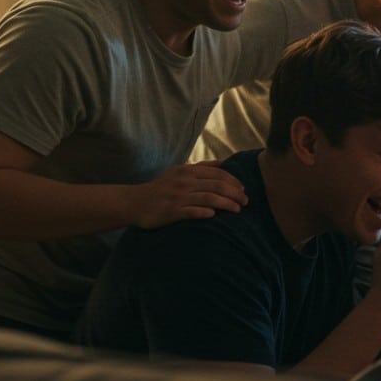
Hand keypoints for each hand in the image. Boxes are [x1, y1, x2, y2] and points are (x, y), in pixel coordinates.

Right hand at [129, 161, 246, 228]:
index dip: (234, 181)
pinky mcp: (171, 212)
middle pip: (217, 185)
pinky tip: (215, 216)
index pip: (218, 173)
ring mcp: (178, 197)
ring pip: (209, 198)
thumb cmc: (161, 188)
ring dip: (227, 204)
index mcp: (187, 171)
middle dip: (235, 193)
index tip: (243, 189)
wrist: (135, 202)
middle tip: (246, 201)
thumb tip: (224, 164)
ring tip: (238, 210)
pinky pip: (193, 212)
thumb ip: (201, 168)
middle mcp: (184, 182)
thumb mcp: (179, 172)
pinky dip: (206, 213)